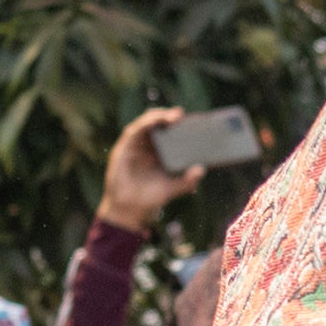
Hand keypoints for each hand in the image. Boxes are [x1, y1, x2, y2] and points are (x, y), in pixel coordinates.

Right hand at [101, 107, 195, 233]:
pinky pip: (134, 131)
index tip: (194, 119)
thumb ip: (186, 181)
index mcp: (160, 151)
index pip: (170, 131)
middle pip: (159, 123)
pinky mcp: (124, 148)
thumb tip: (201, 169)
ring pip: (146, 122)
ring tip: (173, 116)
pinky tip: (153, 122)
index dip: (179, 123)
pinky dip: (144, 124)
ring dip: (159, 116)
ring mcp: (135, 145)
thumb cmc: (150, 197)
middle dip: (170, 115)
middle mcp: (148, 144)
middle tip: (182, 115)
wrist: (129, 210)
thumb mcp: (171, 188)